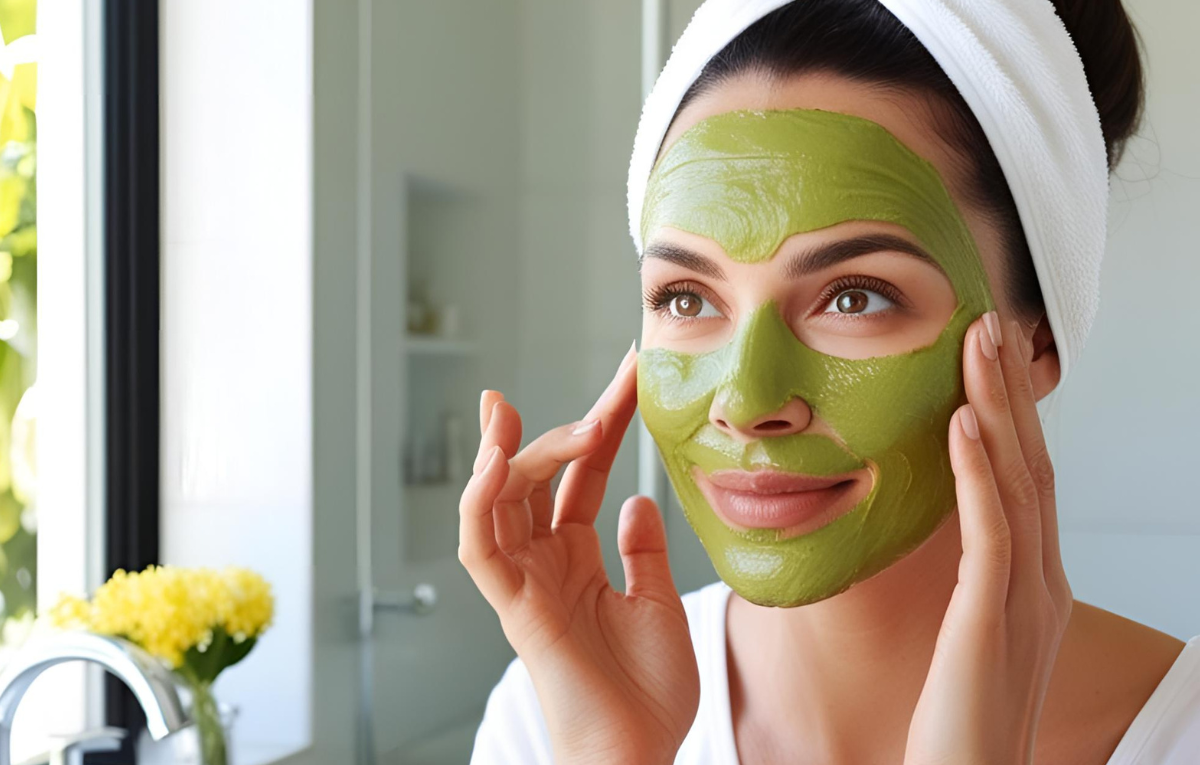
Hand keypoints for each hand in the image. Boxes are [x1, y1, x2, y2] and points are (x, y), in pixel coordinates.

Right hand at [458, 344, 700, 764]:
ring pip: (495, 501)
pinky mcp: (513, 607)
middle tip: (610, 381)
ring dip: (501, 451)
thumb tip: (635, 499)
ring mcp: (525, 582)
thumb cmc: (648, 694)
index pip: (582, 477)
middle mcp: (543, 563)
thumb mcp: (658, 604)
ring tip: (508, 407)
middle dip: (560, 425)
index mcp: (576, 559)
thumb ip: (644, 551)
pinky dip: (478, 503)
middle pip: (537, 478)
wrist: (638, 754)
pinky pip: (480, 547)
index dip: (602, 425)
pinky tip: (492, 461)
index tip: (629, 378)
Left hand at [904, 314, 1072, 764]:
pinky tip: (963, 424)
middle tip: (989, 323)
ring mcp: (1025, 602)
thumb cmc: (957, 720)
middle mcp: (1041, 583)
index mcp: (1033, 583)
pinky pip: (992, 534)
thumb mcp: (969, 636)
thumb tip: (947, 535)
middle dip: (1011, 392)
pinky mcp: (992, 623)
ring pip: (1018, 484)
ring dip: (998, 409)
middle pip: (1031, 465)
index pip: (1025, 480)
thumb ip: (970, 585)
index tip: (986, 358)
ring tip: (978, 344)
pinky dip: (979, 474)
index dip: (1012, 415)